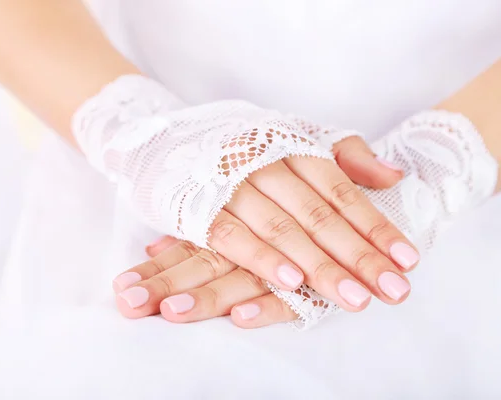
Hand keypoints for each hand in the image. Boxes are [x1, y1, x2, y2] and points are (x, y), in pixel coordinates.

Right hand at [115, 110, 497, 328]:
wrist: (168, 138)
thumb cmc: (244, 145)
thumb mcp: (296, 137)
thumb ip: (345, 155)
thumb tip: (393, 175)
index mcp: (293, 146)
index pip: (342, 191)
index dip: (376, 226)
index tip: (407, 260)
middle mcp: (266, 162)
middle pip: (319, 215)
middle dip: (357, 255)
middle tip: (392, 290)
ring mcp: (231, 183)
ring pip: (282, 228)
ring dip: (318, 265)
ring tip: (354, 297)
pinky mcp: (198, 205)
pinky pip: (231, 234)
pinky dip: (260, 257)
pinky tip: (289, 281)